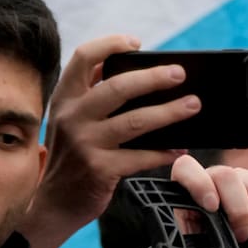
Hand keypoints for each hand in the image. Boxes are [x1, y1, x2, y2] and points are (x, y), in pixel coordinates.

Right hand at [21, 34, 201, 247]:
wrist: (54, 204)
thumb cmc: (71, 157)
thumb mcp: (70, 120)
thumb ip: (91, 93)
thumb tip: (128, 65)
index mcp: (65, 98)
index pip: (83, 57)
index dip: (110, 43)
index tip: (136, 43)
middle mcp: (73, 117)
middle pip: (117, 86)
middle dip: (153, 77)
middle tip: (179, 73)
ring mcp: (85, 144)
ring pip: (135, 121)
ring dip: (169, 112)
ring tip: (193, 104)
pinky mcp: (99, 169)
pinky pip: (140, 157)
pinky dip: (163, 152)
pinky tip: (179, 148)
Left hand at [170, 154, 247, 247]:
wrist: (225, 244)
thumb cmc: (204, 243)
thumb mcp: (191, 242)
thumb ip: (185, 238)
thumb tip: (191, 244)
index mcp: (191, 186)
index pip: (187, 168)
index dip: (199, 184)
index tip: (211, 207)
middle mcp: (219, 177)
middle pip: (230, 178)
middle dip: (239, 213)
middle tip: (242, 240)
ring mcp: (246, 179)